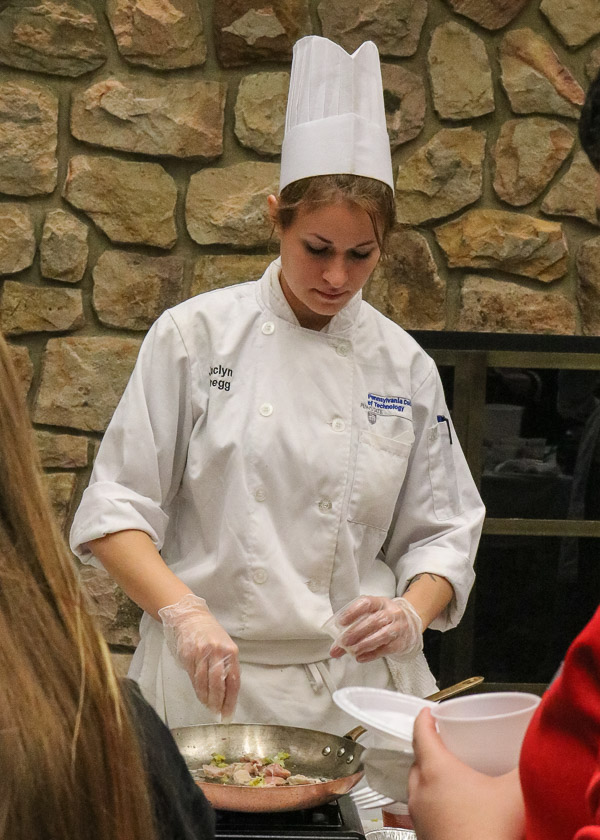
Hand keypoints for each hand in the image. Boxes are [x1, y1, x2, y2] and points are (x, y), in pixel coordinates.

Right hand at [159, 593, 239, 718]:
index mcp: (230, 651)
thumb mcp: (225, 646)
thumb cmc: (211, 634)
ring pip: (204, 683)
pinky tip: (201, 696)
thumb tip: (228, 693)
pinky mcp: (188, 655)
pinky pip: (193, 677)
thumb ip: (227, 666)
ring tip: (209, 708)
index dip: (231, 699)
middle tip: (218, 714)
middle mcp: (217, 652)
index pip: (233, 680)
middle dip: (218, 703)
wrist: (191, 618)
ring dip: (206, 699)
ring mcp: (201, 653)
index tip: (229, 713)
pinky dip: (197, 690)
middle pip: (218, 684)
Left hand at [328, 596, 422, 661]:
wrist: (411, 624)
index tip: (340, 622)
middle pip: (374, 621)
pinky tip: (360, 657)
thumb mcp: (372, 615)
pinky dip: (372, 654)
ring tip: (351, 651)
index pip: (367, 603)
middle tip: (342, 642)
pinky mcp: (402, 642)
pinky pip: (387, 649)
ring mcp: (399, 627)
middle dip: (356, 632)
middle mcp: (392, 613)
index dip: (353, 612)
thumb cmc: (386, 619)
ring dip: (364, 644)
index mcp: (381, 602)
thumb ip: (353, 627)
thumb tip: (334, 648)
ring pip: (382, 635)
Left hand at [408, 709, 524, 839]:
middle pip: (417, 760)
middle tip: (446, 742)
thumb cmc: (490, 832)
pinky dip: (434, 802)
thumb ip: (525, 765)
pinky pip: (423, 810)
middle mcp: (419, 791)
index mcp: (435, 769)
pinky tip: (456, 810)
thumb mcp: (515, 791)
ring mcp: (418, 816)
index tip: (429, 710)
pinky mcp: (424, 837)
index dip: (424, 717)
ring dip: (430, 778)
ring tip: (452, 776)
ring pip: (418, 787)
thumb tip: (536, 751)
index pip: (420, 732)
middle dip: (429, 748)